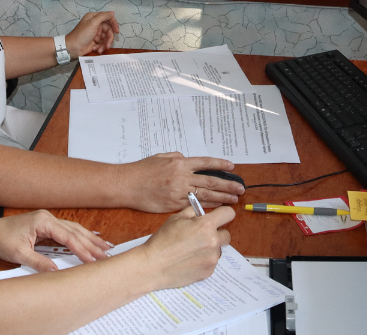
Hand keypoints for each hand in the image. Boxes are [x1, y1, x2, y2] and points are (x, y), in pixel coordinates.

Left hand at [0, 210, 111, 272]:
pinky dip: (79, 238)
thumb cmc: (1, 239)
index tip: (92, 260)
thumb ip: (39, 263)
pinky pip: (67, 232)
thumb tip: (57, 272)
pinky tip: (89, 241)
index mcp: (43, 221)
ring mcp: (47, 221)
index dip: (81, 249)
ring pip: (73, 230)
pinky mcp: (46, 226)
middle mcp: (48, 218)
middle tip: (107, 254)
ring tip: (105, 247)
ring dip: (89, 239)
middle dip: (92, 243)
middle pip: (75, 231)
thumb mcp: (19, 254)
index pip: (67, 237)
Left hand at [65, 11, 119, 56]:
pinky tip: (97, 50)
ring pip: (107, 38)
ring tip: (100, 49)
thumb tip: (113, 12)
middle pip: (109, 30)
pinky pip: (103, 43)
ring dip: (105, 44)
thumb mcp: (92, 23)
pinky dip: (101, 47)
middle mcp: (96, 24)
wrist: (73, 48)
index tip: (117, 31)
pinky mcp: (95, 41)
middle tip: (107, 45)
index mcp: (94, 18)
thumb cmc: (81, 34)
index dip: (114, 24)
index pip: (108, 18)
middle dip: (109, 38)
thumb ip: (103, 16)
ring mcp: (96, 33)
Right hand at [122, 153, 244, 212]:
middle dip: (227, 185)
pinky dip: (206, 207)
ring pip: (205, 195)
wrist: (126, 185)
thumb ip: (177, 158)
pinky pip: (194, 206)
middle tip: (240, 188)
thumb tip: (188, 160)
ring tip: (233, 200)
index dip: (220, 165)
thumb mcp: (160, 157)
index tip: (232, 167)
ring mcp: (178, 192)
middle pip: (210, 181)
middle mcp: (181, 177)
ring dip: (221, 198)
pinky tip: (216, 208)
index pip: (205, 163)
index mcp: (179, 163)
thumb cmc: (141, 171)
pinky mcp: (173, 205)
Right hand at [140, 206, 233, 290]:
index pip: (229, 214)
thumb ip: (193, 212)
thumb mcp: (176, 218)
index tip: (219, 217)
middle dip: (216, 233)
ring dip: (210, 248)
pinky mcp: (209, 271)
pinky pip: (212, 262)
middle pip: (226, 234)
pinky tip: (190, 260)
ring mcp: (212, 258)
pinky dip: (204, 260)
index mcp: (206, 225)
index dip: (223, 214)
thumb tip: (202, 212)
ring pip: (218, 249)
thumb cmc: (163, 240)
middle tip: (201, 235)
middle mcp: (213, 242)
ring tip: (192, 249)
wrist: (153, 265)